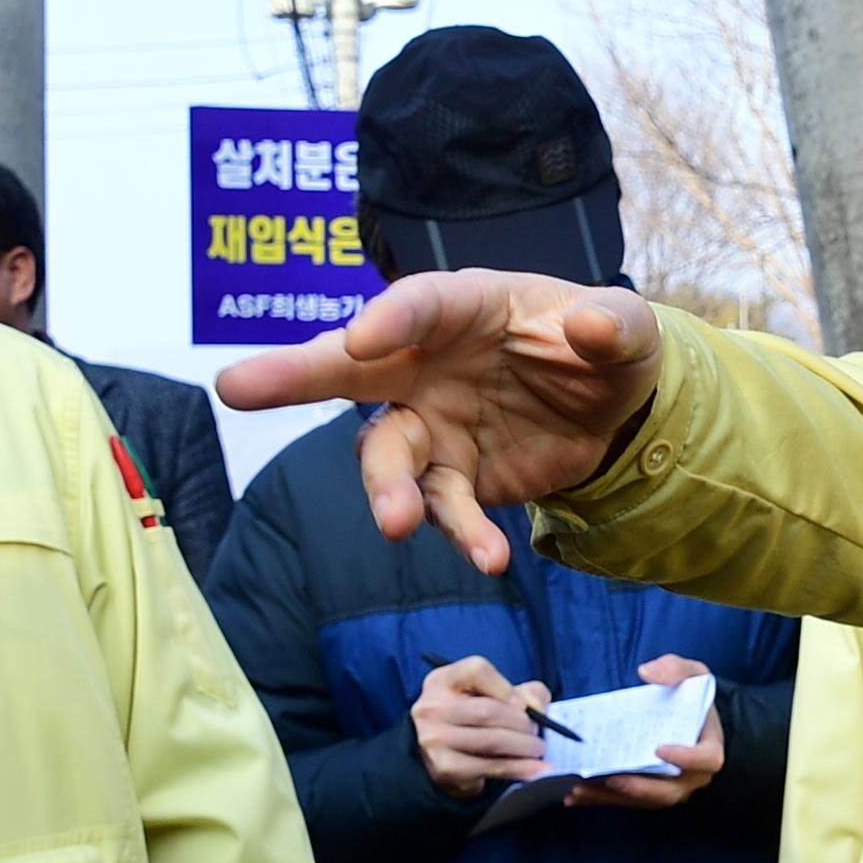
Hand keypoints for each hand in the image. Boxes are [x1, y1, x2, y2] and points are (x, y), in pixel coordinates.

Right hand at [216, 271, 665, 573]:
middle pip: (348, 367)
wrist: (614, 408)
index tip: (361, 338)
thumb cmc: (602, 342)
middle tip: (234, 386)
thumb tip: (594, 328)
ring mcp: (430, 423)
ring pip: (387, 456)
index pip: (417, 304)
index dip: (389, 318)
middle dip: (291, 375)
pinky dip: (462, 534)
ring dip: (388, 490)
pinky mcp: (454, 477)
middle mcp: (424, 360)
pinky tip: (490, 559)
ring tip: (399, 524)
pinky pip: (444, 508)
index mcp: (462, 306)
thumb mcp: (628, 329)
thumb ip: (612, 325)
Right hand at [410, 654, 549, 798]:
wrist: (447, 754)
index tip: (525, 704)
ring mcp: (434, 739)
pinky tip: (537, 769)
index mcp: (443, 680)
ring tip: (539, 748)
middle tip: (538, 732)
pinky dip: (519, 769)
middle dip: (522, 723)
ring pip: (491, 741)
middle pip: (487, 711)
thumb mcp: (498, 694)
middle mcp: (432, 707)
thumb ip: (526, 692)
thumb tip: (535, 708)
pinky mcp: (445, 768)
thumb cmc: (477, 717)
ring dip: (524, 747)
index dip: (506, 687)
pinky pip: (490, 767)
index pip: (477, 671)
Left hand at [564, 655, 724, 811]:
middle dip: (639, 787)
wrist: (688, 716)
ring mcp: (668, 788)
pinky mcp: (646, 792)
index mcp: (708, 748)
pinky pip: (624, 800)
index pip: (707, 760)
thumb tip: (647, 672)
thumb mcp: (693, 674)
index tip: (659, 749)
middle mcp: (691, 776)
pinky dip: (599, 799)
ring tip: (581, 788)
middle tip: (612, 778)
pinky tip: (574, 795)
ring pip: (642, 799)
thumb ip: (674, 669)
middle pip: (669, 791)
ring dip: (610, 797)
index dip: (687, 758)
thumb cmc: (692, 696)